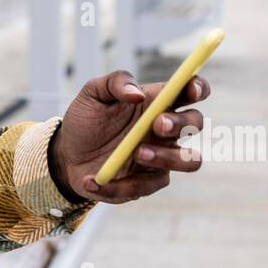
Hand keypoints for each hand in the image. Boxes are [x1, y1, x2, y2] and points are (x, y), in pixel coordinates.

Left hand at [49, 70, 209, 204]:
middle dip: (181, 123)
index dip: (198, 88)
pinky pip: (150, 185)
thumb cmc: (85, 120)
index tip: (191, 90)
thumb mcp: (92, 94)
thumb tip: (138, 93)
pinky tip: (96, 178)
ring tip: (137, 153)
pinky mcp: (148, 182)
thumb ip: (115, 82)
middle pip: (195, 123)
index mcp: (156, 102)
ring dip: (168, 157)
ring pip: (190, 160)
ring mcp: (162, 157)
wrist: (68, 155)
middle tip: (157, 124)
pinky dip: (121, 184)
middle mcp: (165, 129)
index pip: (190, 90)